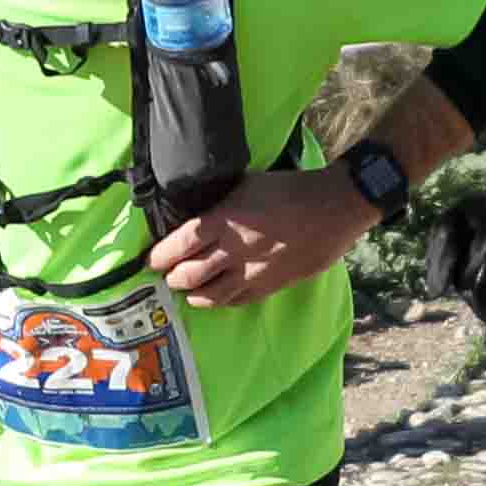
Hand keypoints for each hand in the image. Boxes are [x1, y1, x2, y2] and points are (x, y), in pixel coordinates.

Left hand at [149, 167, 371, 308]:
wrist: (334, 207)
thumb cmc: (290, 188)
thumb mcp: (247, 184)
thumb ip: (221, 203)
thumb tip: (197, 212)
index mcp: (225, 220)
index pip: (180, 243)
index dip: (161, 256)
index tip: (152, 261)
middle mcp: (235, 249)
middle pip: (190, 273)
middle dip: (174, 278)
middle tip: (168, 275)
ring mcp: (253, 271)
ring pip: (212, 295)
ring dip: (194, 294)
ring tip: (188, 290)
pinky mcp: (271, 285)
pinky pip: (238, 300)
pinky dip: (222, 301)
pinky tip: (216, 297)